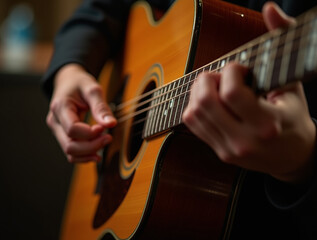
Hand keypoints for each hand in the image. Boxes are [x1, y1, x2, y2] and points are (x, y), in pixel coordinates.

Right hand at [46, 64, 116, 162]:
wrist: (68, 81)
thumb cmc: (80, 83)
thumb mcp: (93, 89)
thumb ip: (101, 107)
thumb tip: (111, 124)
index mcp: (60, 107)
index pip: (72, 129)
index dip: (90, 134)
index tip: (104, 128)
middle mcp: (55, 121)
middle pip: (70, 145)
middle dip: (92, 146)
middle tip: (109, 137)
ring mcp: (57, 130)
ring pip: (70, 153)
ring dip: (89, 152)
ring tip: (105, 142)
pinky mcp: (63, 135)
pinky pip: (72, 153)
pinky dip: (85, 156)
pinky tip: (97, 152)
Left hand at [183, 2, 315, 183]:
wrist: (291, 156)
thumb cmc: (293, 115)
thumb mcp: (292, 80)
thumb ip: (283, 40)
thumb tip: (270, 8)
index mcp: (268, 124)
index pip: (231, 93)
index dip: (230, 71)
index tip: (240, 69)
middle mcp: (245, 141)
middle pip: (206, 103)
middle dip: (207, 79)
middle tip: (219, 75)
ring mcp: (228, 149)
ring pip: (194, 113)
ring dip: (198, 91)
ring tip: (214, 86)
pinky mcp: (218, 151)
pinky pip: (191, 123)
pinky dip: (194, 104)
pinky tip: (209, 99)